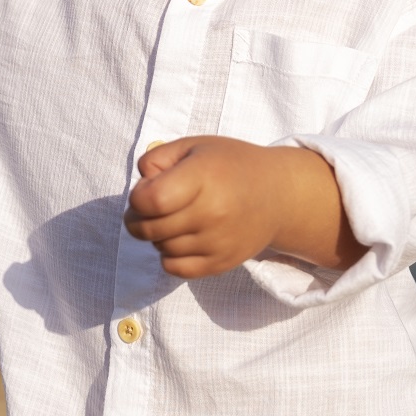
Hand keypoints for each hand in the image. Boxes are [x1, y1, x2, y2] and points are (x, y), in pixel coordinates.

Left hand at [122, 136, 365, 278]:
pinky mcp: (221, 263)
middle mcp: (212, 212)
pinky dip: (169, 256)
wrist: (277, 196)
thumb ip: (157, 158)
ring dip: (156, 235)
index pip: (150, 200)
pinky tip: (181, 238)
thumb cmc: (229, 165)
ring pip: (161, 248)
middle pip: (150, 228)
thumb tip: (141, 184)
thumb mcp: (194, 146)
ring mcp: (218, 241)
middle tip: (150, 207)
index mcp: (204, 176)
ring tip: (173, 218)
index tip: (147, 190)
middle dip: (138, 217)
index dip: (137, 197)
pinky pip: (175, 268)